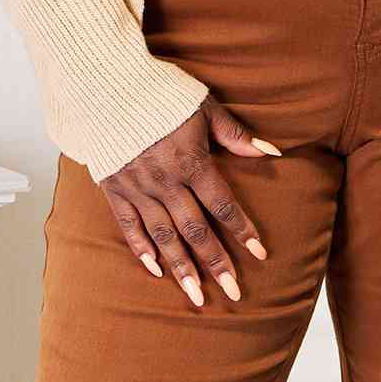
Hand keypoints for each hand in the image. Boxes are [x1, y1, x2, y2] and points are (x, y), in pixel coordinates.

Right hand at [98, 93, 278, 307]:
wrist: (109, 85)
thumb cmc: (163, 92)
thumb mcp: (204, 107)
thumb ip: (235, 135)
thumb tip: (271, 151)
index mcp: (191, 162)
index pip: (222, 204)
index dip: (242, 230)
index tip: (260, 255)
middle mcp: (165, 182)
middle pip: (195, 229)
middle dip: (216, 262)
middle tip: (234, 293)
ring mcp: (138, 188)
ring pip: (164, 236)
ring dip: (183, 267)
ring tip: (197, 296)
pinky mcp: (114, 189)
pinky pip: (129, 226)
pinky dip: (142, 249)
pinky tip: (156, 270)